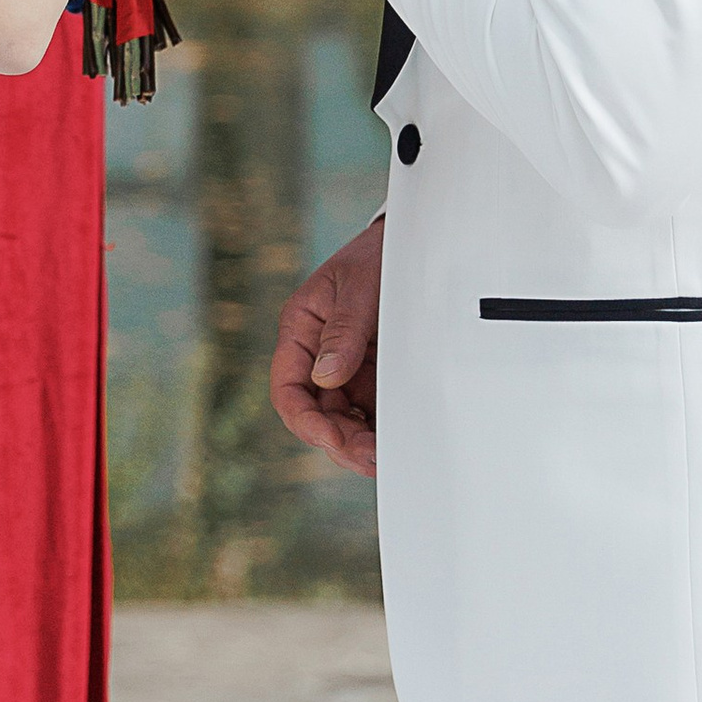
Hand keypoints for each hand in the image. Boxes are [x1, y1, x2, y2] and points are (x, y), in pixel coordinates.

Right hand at [270, 214, 382, 475]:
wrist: (412, 244)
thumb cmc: (378, 256)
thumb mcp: (360, 286)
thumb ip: (343, 331)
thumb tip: (326, 377)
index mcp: (302, 329)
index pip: (288, 388)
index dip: (305, 421)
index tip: (332, 438)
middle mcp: (318, 354)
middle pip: (317, 414)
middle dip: (339, 441)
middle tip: (372, 458)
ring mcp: (345, 368)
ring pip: (342, 421)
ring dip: (359, 443)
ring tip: (385, 456)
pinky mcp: (372, 376)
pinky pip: (368, 413)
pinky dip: (377, 431)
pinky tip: (393, 440)